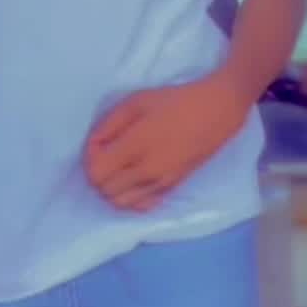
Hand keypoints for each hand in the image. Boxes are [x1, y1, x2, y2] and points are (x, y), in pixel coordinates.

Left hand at [83, 74, 247, 213]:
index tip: (99, 142)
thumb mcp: (137, 101)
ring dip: (112, 188)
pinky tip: (135, 178)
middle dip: (98, 173)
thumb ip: (110, 124)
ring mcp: (160, 183)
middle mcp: (146, 171)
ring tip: (119, 166)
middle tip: (107, 153)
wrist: (216, 112)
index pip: (96, 171)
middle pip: (104, 190)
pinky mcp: (172, 187)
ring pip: (120, 203)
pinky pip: (141, 205)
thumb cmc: (175, 101)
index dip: (90, 157)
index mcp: (136, 146)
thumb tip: (94, 144)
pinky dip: (131, 197)